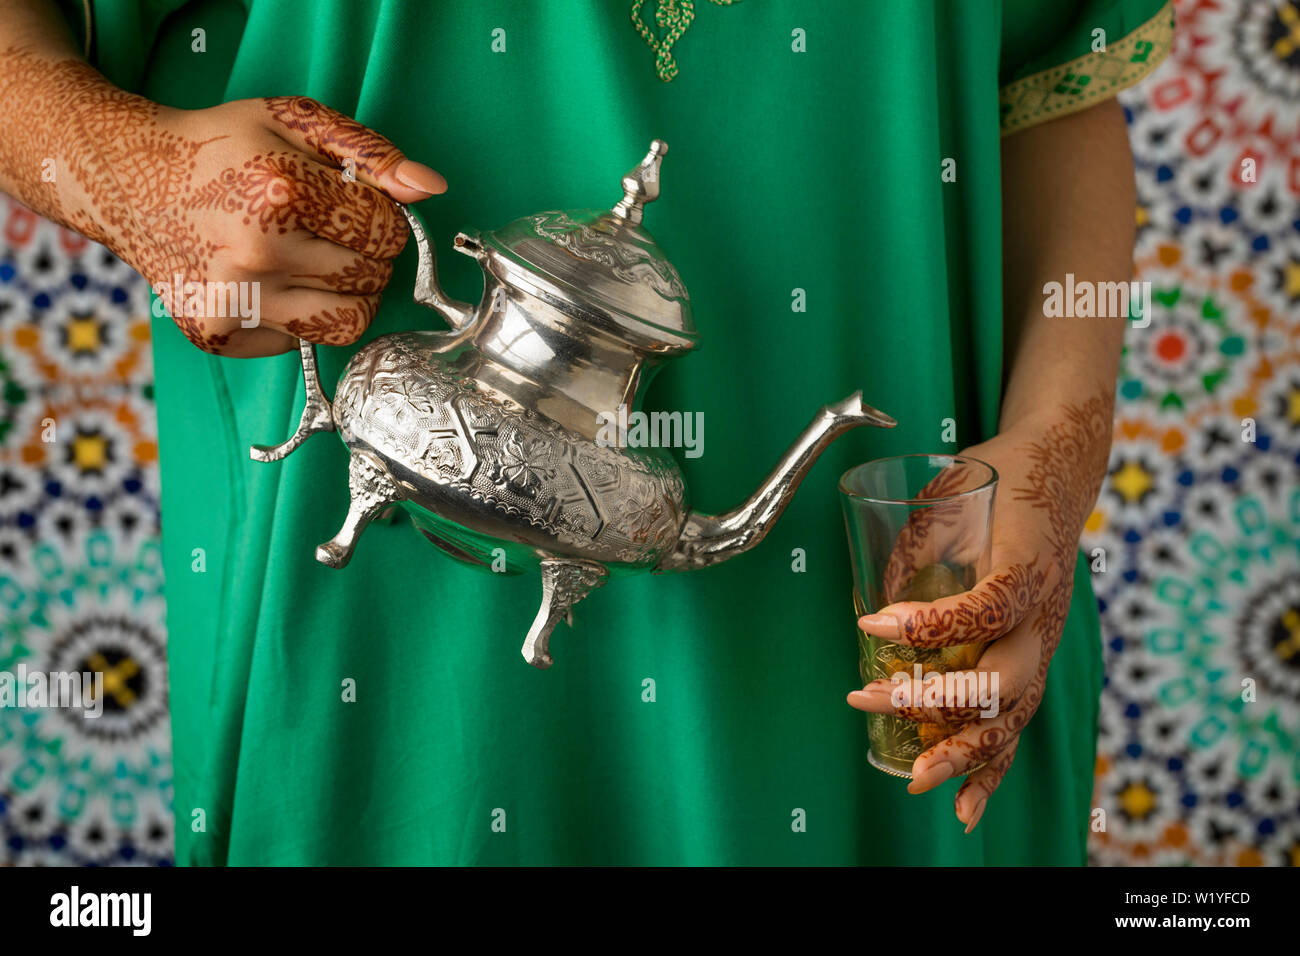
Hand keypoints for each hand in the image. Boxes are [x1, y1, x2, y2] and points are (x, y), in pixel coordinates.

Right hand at [6, 50, 443, 355]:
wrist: (128, 179)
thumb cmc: (221, 147)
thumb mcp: (294, 123)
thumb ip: (370, 153)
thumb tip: (431, 189)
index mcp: (281, 193)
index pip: (387, 233)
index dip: (381, 218)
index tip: (352, 206)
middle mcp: (256, 253)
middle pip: (372, 280)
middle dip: (365, 255)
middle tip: (328, 232)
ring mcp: (235, 300)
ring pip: (347, 324)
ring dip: (346, 295)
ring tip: (315, 263)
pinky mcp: (218, 334)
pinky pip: (299, 343)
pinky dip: (297, 317)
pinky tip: (268, 281)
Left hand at [847, 395, 1111, 831]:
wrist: (1057, 475)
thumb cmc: (998, 479)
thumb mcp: (950, 493)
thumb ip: (914, 547)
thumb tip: (873, 605)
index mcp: (1028, 565)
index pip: (987, 607)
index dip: (930, 623)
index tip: (872, 622)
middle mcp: (1045, 616)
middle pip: (1002, 680)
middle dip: (936, 702)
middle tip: (871, 698)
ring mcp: (1044, 644)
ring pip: (1011, 716)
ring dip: (962, 752)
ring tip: (916, 778)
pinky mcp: (1034, 662)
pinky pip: (1016, 725)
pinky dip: (992, 772)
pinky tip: (963, 808)